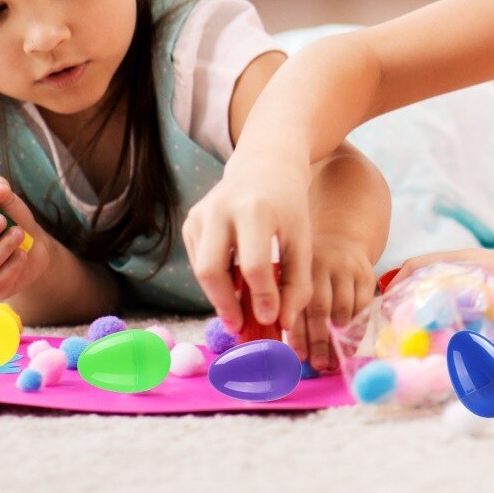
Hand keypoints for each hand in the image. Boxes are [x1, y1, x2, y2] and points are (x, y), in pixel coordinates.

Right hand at [183, 159, 313, 334]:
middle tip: (241, 327)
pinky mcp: (191, 221)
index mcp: (256, 209)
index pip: (254, 265)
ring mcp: (202, 213)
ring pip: (201, 270)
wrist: (266, 165)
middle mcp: (222, 208)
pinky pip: (197, 262)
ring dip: (218, 297)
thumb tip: (282, 324)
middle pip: (212, 270)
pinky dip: (213, 281)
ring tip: (238, 311)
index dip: (262, 298)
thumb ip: (297, 283)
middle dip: (226, 305)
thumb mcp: (302, 239)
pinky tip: (232, 284)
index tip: (271, 319)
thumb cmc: (288, 206)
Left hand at [288, 234, 377, 374]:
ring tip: (335, 361)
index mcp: (298, 268)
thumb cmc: (312, 271)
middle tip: (320, 366)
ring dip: (340, 339)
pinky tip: (350, 344)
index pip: (297, 305)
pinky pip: (362, 306)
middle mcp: (321, 265)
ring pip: (343, 308)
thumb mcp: (298, 278)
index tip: (299, 358)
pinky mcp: (365, 273)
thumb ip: (293, 307)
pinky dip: (357, 328)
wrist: (341, 238)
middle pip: (320, 308)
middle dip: (320, 341)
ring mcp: (345, 268)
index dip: (298, 332)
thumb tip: (294, 354)